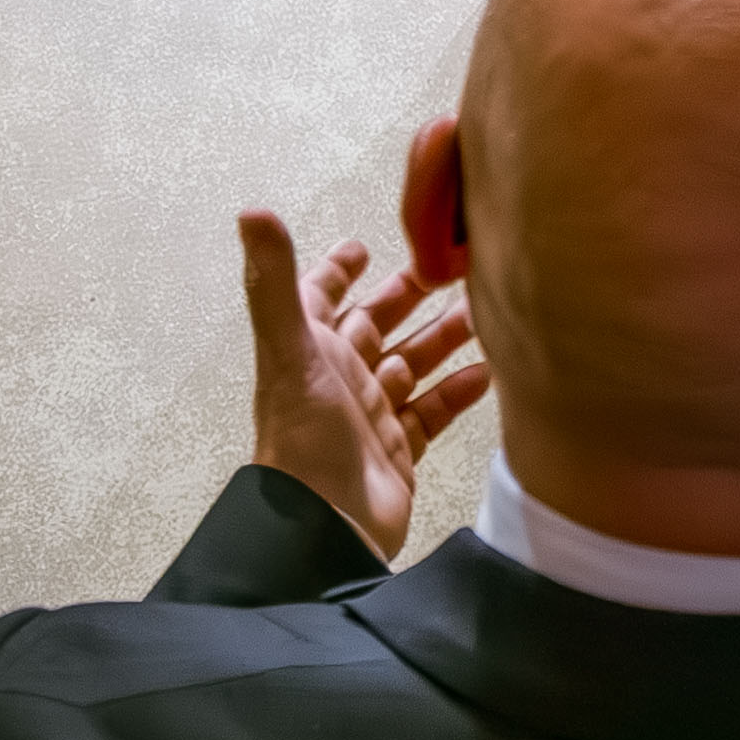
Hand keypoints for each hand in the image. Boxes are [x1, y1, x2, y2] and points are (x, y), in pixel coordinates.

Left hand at [233, 209, 484, 564]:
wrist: (326, 530)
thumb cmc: (303, 440)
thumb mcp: (289, 352)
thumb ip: (274, 283)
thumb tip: (251, 210)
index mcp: (309, 351)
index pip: (320, 297)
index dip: (337, 270)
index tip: (366, 246)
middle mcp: (337, 380)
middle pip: (374, 326)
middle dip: (406, 297)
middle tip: (448, 270)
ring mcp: (369, 416)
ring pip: (409, 365)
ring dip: (440, 339)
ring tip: (481, 312)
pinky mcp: (397, 452)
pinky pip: (431, 413)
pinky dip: (457, 392)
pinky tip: (489, 373)